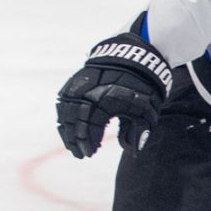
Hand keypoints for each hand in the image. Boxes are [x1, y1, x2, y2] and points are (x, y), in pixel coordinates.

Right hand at [56, 32, 174, 157]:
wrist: (133, 56)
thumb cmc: (143, 86)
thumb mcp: (146, 109)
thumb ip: (139, 131)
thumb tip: (133, 151)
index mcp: (104, 100)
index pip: (89, 127)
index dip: (89, 142)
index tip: (91, 153)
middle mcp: (87, 93)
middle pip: (74, 122)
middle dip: (76, 140)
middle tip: (80, 154)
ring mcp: (78, 86)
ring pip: (65, 113)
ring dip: (67, 131)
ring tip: (72, 145)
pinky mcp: (74, 82)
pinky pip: (63, 103)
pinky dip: (64, 117)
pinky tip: (68, 128)